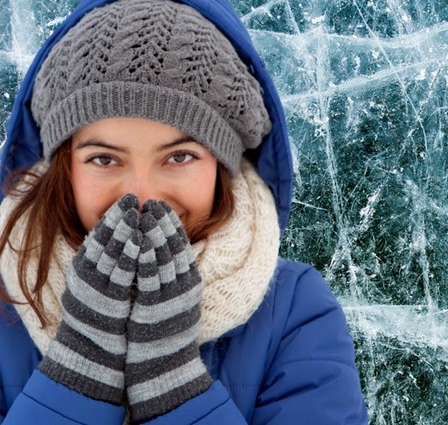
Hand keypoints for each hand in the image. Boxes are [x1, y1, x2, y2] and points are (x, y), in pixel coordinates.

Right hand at [39, 194, 140, 404]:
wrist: (96, 353)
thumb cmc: (105, 317)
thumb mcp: (104, 285)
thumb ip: (112, 264)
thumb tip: (130, 240)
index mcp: (84, 270)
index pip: (100, 236)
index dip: (114, 217)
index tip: (127, 200)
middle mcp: (87, 276)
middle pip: (106, 240)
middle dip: (121, 218)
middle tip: (134, 199)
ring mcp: (98, 288)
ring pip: (114, 253)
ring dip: (128, 231)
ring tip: (140, 213)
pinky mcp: (112, 301)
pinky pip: (123, 273)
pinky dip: (132, 255)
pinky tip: (141, 241)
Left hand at [125, 200, 211, 422]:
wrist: (165, 364)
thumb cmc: (167, 332)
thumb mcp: (177, 300)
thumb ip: (174, 277)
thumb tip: (164, 254)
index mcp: (190, 282)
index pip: (182, 246)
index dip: (172, 225)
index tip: (162, 207)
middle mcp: (184, 286)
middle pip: (174, 247)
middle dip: (163, 222)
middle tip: (153, 203)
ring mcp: (171, 295)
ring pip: (164, 256)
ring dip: (153, 233)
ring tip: (144, 214)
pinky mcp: (156, 305)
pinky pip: (150, 276)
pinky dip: (145, 256)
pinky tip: (138, 241)